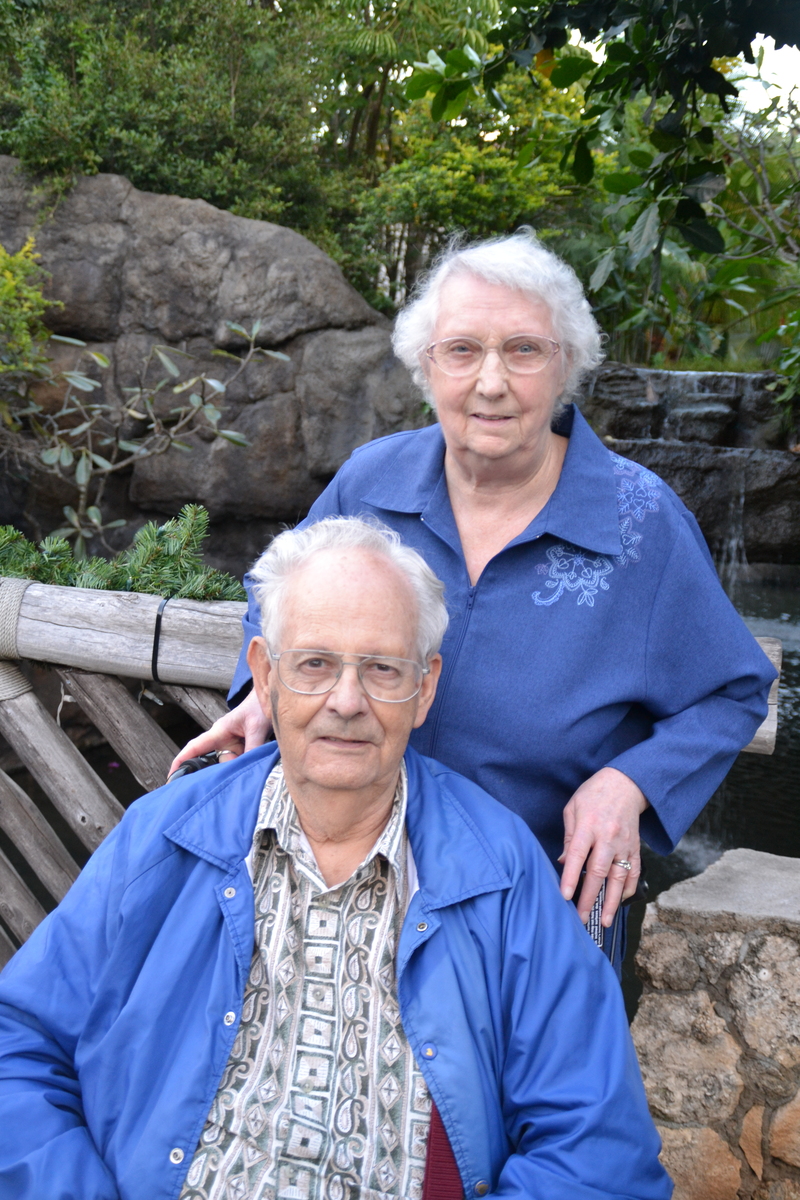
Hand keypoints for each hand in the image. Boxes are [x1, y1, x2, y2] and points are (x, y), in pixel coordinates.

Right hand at [167, 689, 271, 777]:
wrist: (268, 697)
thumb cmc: (258, 707)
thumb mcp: (257, 727)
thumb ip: (252, 747)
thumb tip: (247, 768)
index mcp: (219, 731)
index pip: (195, 747)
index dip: (181, 761)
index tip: (171, 776)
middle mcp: (221, 739)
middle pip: (214, 762)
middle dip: (222, 770)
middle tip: (237, 772)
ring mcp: (229, 744)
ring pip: (227, 763)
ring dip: (237, 766)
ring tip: (251, 763)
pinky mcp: (239, 748)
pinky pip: (237, 761)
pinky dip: (242, 765)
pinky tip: (252, 765)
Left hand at [559, 767, 647, 927]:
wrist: (625, 784)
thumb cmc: (593, 795)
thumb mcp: (573, 808)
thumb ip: (569, 837)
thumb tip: (564, 863)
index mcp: (589, 825)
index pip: (577, 855)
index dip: (570, 877)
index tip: (564, 896)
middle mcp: (608, 837)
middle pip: (599, 872)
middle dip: (590, 898)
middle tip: (581, 918)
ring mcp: (625, 844)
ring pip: (619, 877)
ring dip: (612, 902)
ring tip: (605, 920)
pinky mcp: (636, 848)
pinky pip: (634, 872)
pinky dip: (629, 889)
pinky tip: (621, 902)